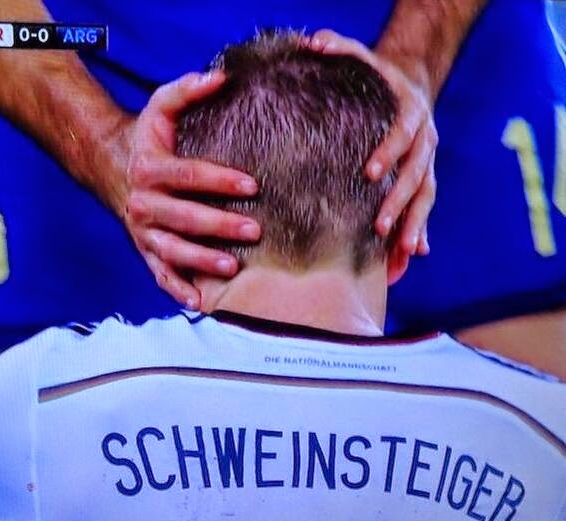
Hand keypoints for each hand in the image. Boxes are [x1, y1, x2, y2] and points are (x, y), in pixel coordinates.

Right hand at [121, 71, 260, 308]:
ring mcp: (144, 231)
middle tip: (254, 231)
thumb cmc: (146, 139)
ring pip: (172, 249)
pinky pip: (158, 273)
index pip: (190, 175)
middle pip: (185, 217)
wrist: (110, 168)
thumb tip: (221, 76)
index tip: (253, 185)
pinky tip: (198, 303)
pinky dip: (176, 289)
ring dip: (201, 260)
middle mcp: (145, 203)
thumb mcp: (160, 107)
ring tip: (231, 268)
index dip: (221, 180)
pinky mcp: (145, 250)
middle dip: (220, 225)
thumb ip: (186, 90)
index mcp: (152, 168)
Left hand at [307, 29, 437, 255]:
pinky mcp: (424, 179)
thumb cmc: (378, 79)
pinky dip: (418, 232)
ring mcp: (428, 163)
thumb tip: (312, 41)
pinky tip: (410, 258)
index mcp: (412, 112)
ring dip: (414, 225)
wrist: (410, 87)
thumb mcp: (364, 58)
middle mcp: (426, 141)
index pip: (402, 133)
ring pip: (425, 197)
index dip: (389, 151)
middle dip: (399, 202)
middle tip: (378, 226)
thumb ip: (340, 47)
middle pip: (416, 174)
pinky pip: (424, 209)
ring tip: (402, 253)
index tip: (369, 173)